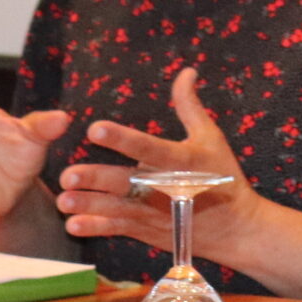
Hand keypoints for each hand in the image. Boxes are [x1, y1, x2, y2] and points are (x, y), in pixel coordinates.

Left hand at [54, 68, 266, 259]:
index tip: (95, 129)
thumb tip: (185, 71)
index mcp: (182, 162)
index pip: (148, 148)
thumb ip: (190, 106)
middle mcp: (166, 189)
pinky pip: (120, 230)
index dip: (122, 139)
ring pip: (118, 209)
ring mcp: (157, 214)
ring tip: (62, 200)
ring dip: (90, 205)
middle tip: (68, 174)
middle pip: (126, 183)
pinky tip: (73, 225)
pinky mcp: (150, 231)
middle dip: (97, 180)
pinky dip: (97, 229)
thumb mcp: (211, 137)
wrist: (238, 229)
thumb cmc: (224, 177)